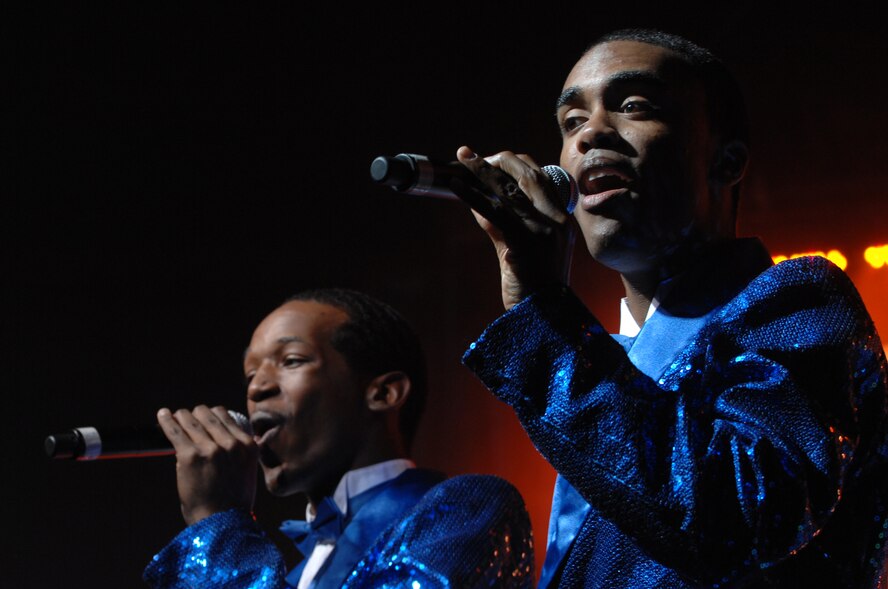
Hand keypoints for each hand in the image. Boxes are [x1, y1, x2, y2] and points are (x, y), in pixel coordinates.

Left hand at [157, 405, 258, 525]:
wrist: (222, 523)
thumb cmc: (233, 502)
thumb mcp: (246, 471)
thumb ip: (239, 452)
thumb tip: (222, 438)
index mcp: (247, 445)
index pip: (225, 415)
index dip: (211, 415)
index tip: (202, 419)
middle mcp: (231, 443)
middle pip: (208, 413)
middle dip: (195, 414)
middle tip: (187, 418)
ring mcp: (210, 448)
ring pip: (191, 419)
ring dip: (181, 416)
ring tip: (173, 416)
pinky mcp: (190, 456)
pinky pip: (175, 431)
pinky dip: (167, 421)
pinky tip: (162, 415)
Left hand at [453, 146, 575, 309]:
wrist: (544, 319)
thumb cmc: (533, 289)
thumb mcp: (522, 249)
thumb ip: (503, 225)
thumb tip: (478, 202)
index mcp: (562, 218)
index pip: (540, 175)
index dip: (513, 162)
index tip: (490, 158)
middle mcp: (557, 219)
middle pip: (527, 173)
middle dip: (497, 160)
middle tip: (470, 157)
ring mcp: (544, 229)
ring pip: (509, 188)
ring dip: (481, 171)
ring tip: (461, 160)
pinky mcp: (526, 241)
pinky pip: (495, 210)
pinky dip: (472, 194)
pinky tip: (456, 185)